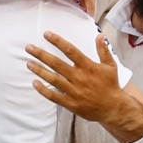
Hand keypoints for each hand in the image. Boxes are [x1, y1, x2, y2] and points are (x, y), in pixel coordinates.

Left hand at [26, 32, 142, 141]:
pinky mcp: (70, 103)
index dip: (57, 41)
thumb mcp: (110, 66)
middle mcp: (79, 77)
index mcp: (88, 66)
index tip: (46, 34)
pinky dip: (43, 90)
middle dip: (41, 54)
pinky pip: (54, 96)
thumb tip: (100, 36)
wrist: (113, 108)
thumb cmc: (111, 85)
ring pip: (53, 79)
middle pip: (57, 63)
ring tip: (28, 63)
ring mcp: (74, 91)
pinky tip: (35, 83)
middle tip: (29, 48)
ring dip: (39, 70)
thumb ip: (103, 50)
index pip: (70, 50)